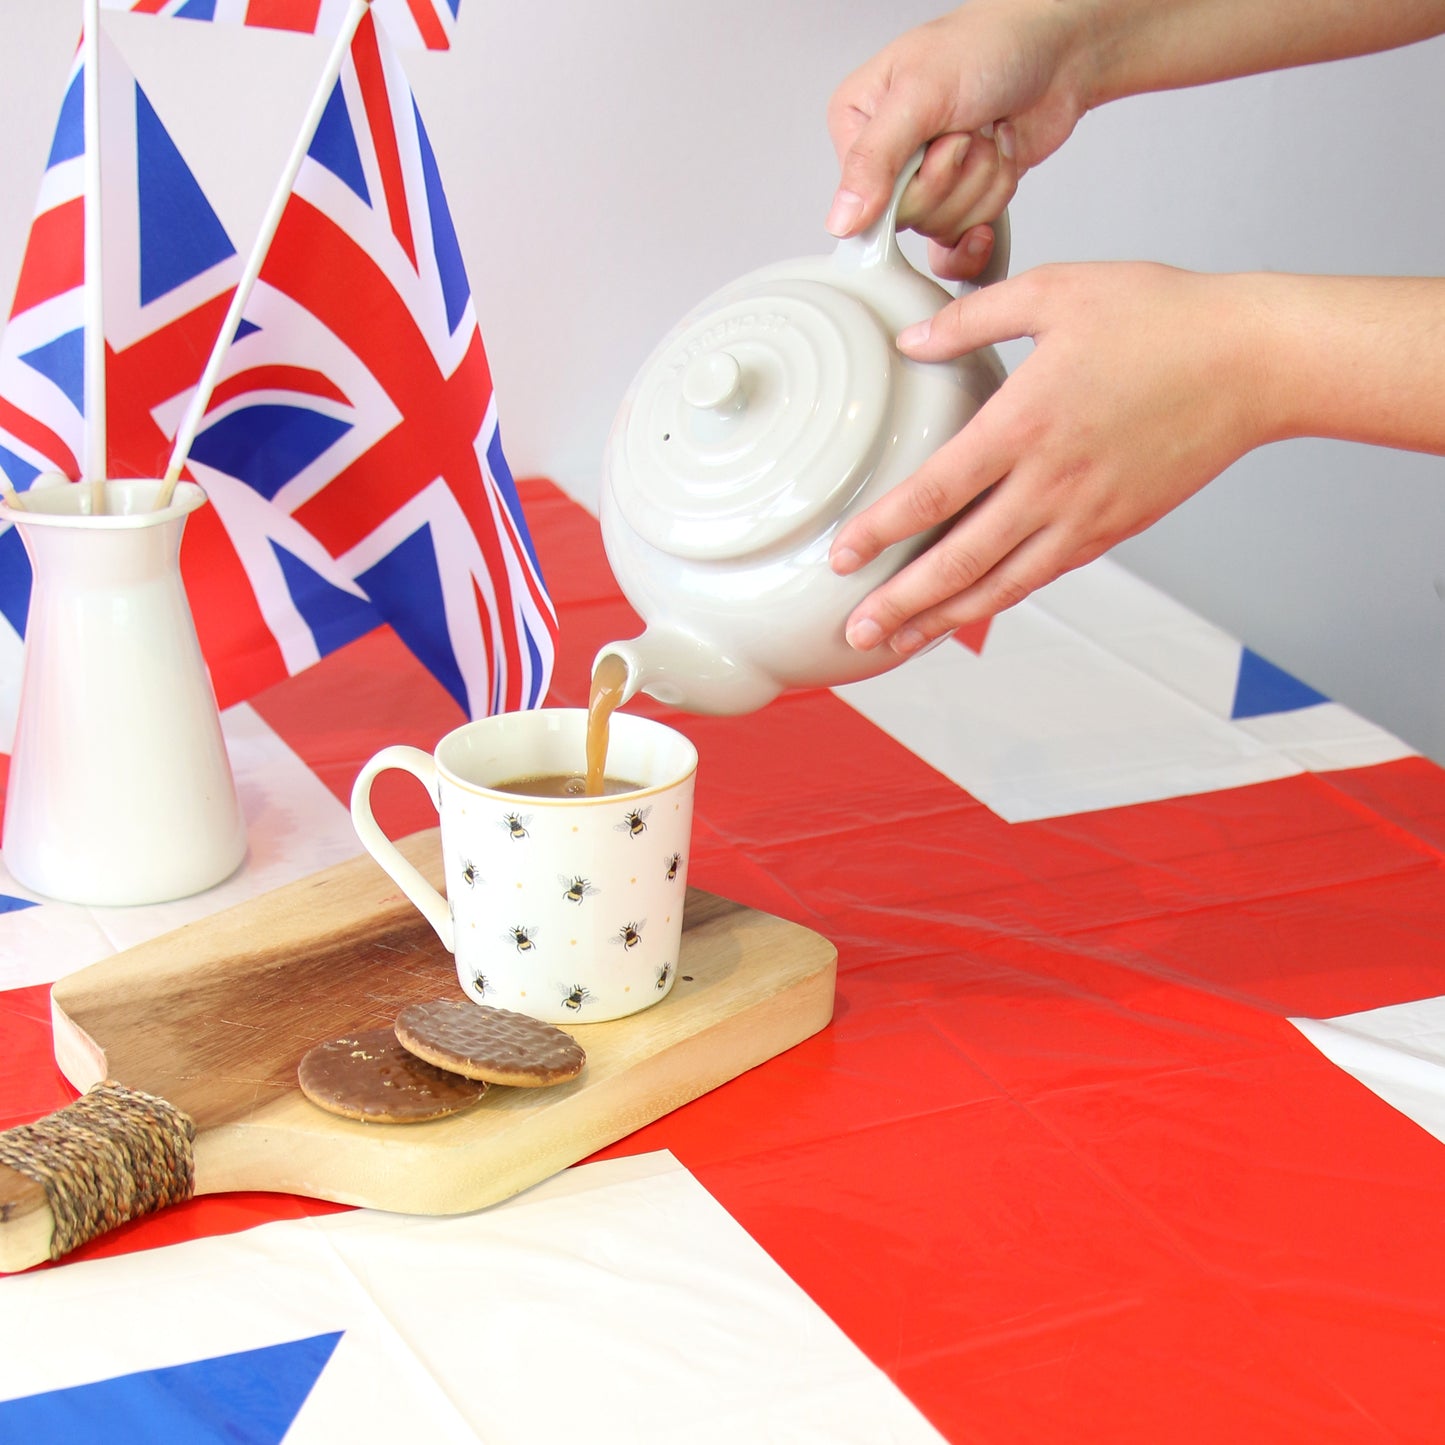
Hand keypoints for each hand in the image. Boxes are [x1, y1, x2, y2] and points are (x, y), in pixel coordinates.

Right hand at [826, 0, 1091, 278]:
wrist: (1057, 49)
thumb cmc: (990, 45)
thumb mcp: (921, 93)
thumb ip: (874, 159)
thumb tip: (841, 219)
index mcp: (858, 125)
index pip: (867, 199)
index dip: (915, 181)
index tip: (940, 141)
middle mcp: (887, 159)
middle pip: (910, 218)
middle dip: (956, 176)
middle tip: (969, 130)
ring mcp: (925, 181)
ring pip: (944, 226)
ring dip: (983, 181)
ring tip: (988, 133)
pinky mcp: (959, 198)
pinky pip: (962, 241)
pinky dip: (991, 209)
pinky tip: (999, 176)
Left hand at [829, 262, 1270, 653]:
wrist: (1253, 362)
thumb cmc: (1161, 319)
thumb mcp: (1057, 291)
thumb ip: (975, 317)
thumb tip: (913, 340)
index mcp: (1026, 423)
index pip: (935, 493)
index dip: (881, 530)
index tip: (841, 557)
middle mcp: (1051, 483)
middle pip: (960, 561)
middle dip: (902, 603)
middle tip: (856, 631)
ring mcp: (1084, 516)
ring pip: (1001, 585)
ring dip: (944, 619)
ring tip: (899, 642)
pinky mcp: (1112, 530)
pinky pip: (1042, 576)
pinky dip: (998, 600)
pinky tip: (968, 612)